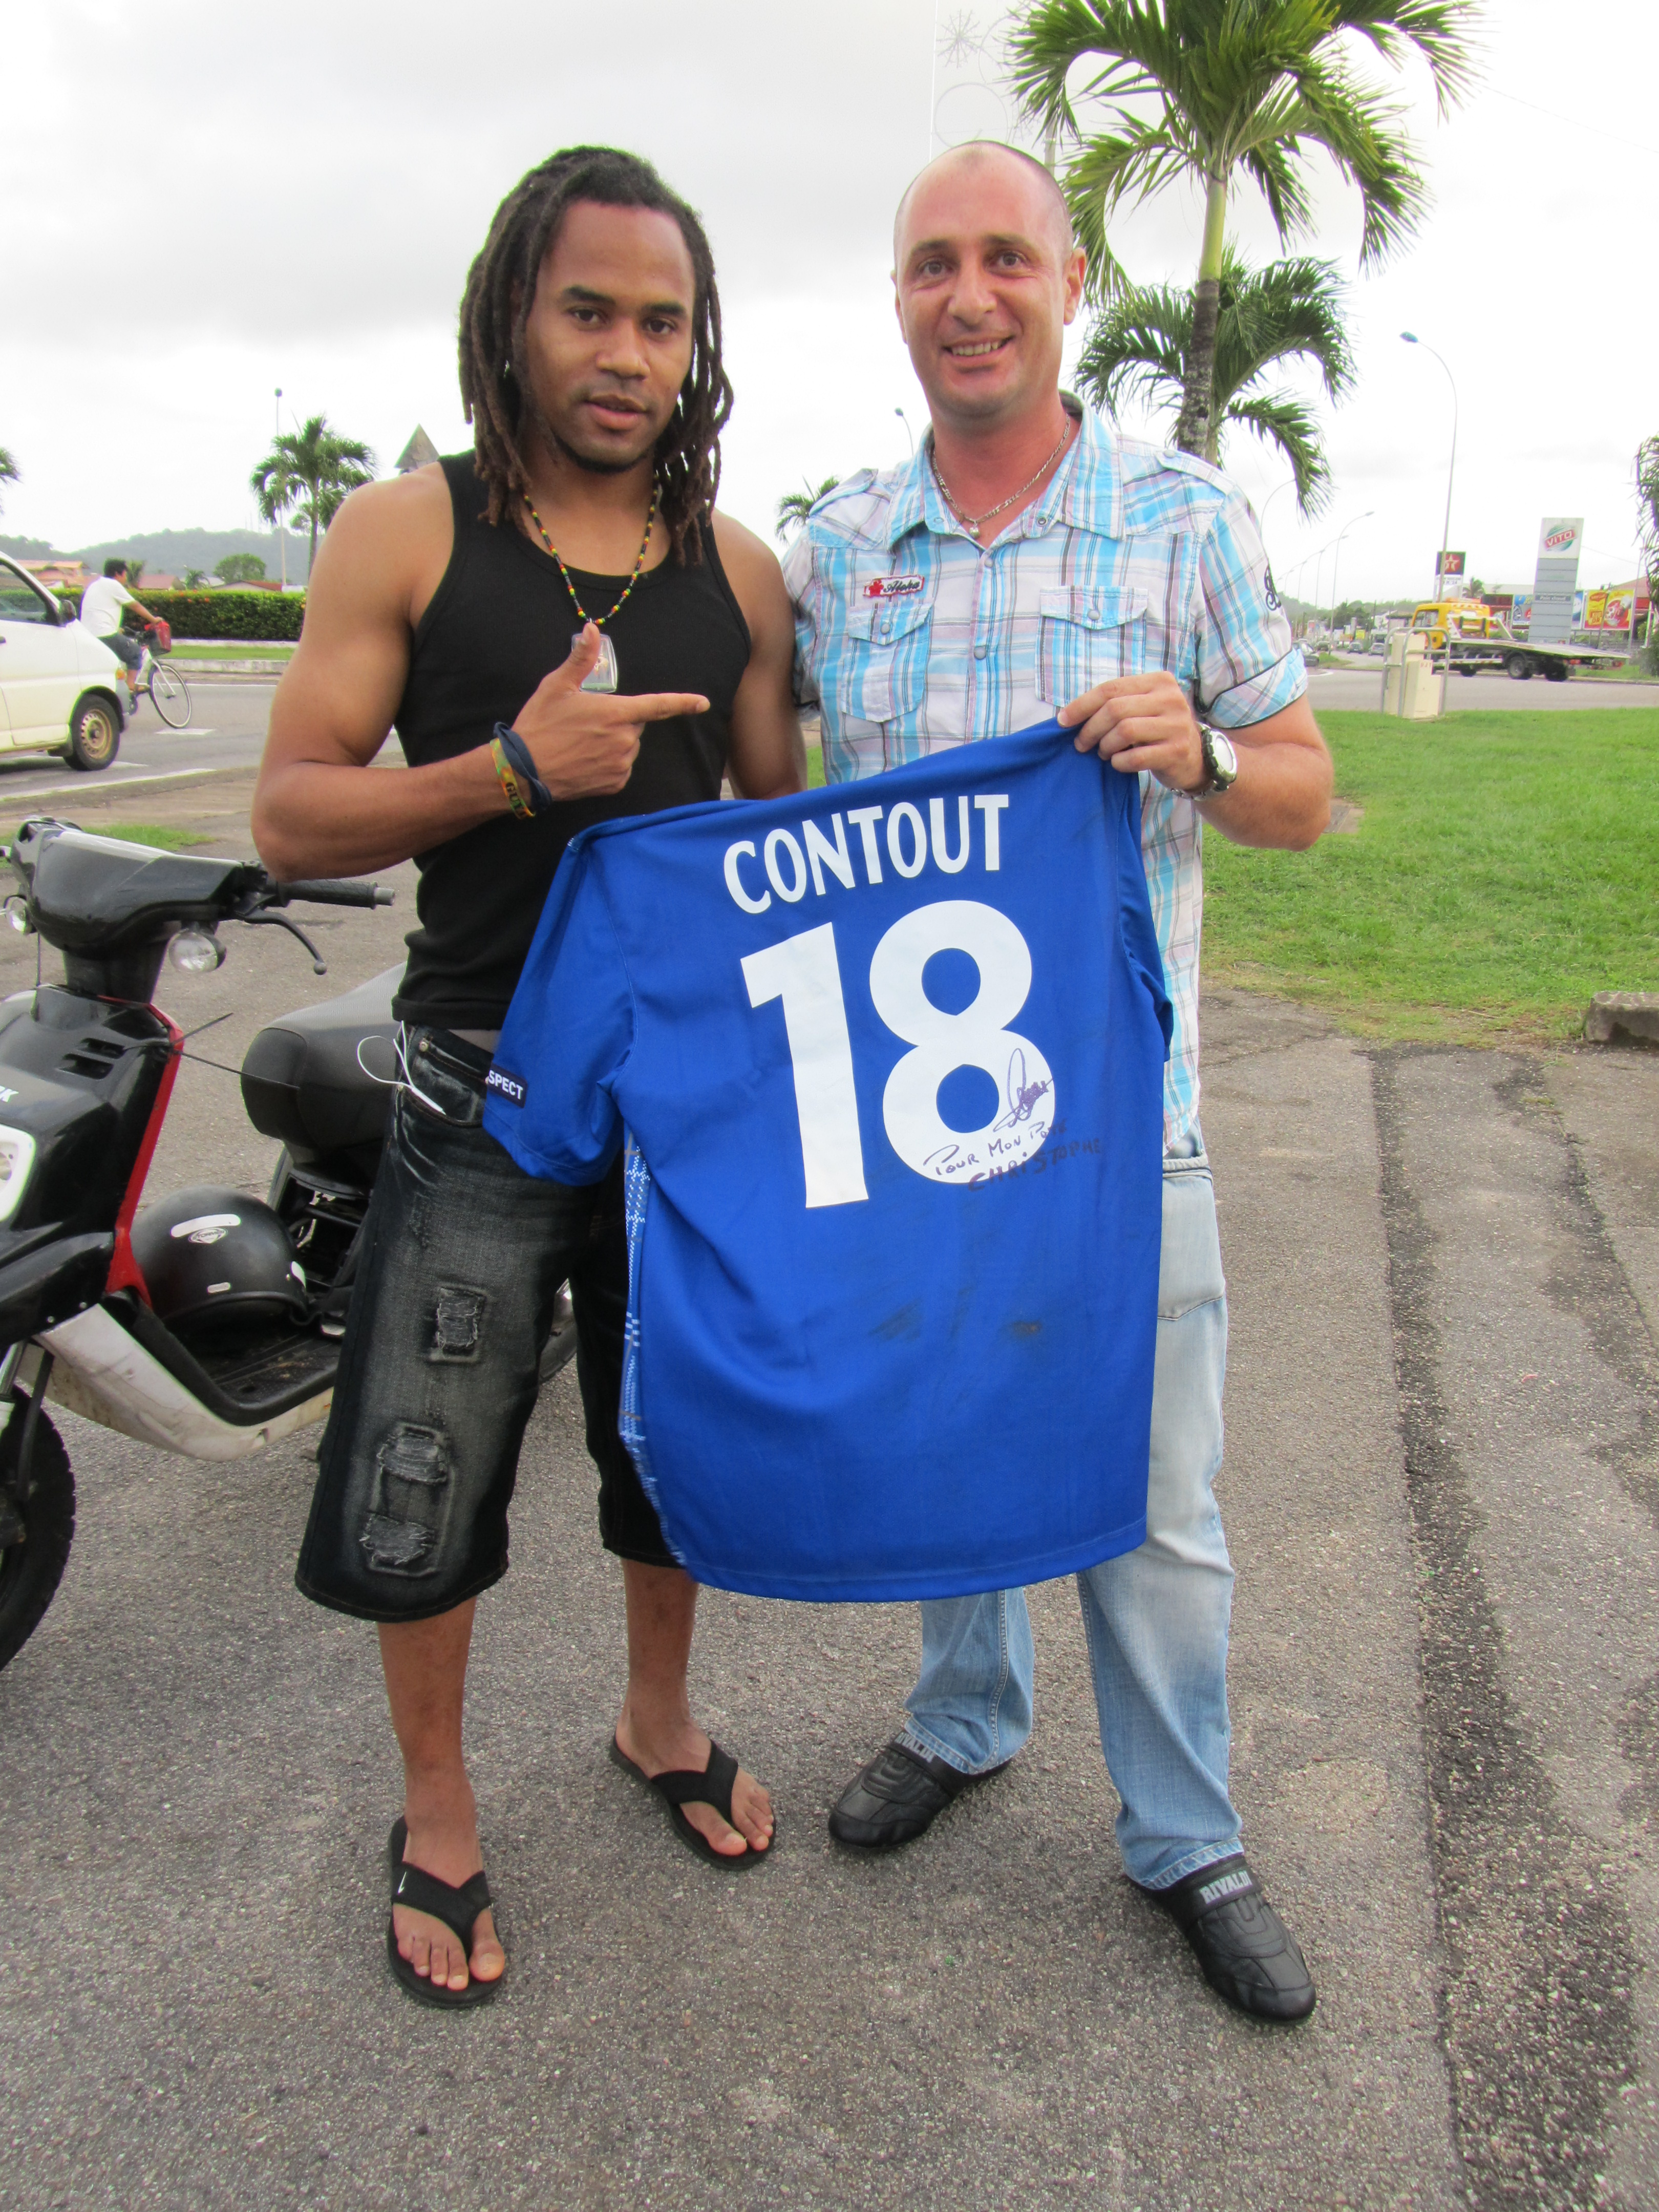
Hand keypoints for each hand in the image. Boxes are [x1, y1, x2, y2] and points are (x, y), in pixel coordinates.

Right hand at [511, 624, 710, 800]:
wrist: (524, 770)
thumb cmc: (540, 724)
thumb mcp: (557, 686)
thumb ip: (580, 658)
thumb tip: (591, 629)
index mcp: (617, 713)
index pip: (658, 706)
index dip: (682, 703)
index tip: (703, 703)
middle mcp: (625, 741)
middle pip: (634, 726)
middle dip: (617, 721)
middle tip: (585, 723)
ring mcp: (621, 764)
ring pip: (627, 748)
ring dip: (612, 743)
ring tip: (580, 743)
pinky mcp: (614, 784)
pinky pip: (619, 768)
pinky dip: (607, 763)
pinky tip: (583, 760)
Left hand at [1059, 670, 1207, 794]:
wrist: (1196, 757)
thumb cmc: (1158, 731)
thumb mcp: (1143, 708)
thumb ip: (1116, 704)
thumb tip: (1070, 714)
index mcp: (1159, 681)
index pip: (1111, 689)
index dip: (1082, 705)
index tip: (1063, 721)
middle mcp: (1171, 698)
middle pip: (1115, 709)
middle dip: (1090, 729)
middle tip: (1081, 744)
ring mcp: (1176, 724)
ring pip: (1124, 731)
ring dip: (1105, 746)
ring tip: (1103, 753)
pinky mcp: (1176, 751)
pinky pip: (1135, 756)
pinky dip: (1119, 762)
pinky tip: (1118, 763)